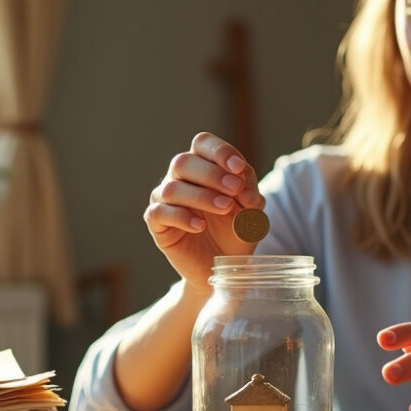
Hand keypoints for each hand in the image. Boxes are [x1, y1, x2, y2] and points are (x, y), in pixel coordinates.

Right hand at [145, 132, 264, 291]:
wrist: (222, 266)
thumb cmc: (235, 232)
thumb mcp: (252, 213)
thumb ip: (251, 197)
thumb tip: (246, 191)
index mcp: (202, 165)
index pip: (202, 143)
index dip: (220, 152)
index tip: (240, 168)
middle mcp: (179, 177)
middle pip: (184, 162)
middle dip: (212, 174)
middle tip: (235, 190)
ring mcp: (164, 200)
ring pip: (172, 188)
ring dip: (201, 196)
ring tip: (225, 208)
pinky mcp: (157, 224)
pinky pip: (159, 213)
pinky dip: (181, 217)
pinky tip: (200, 226)